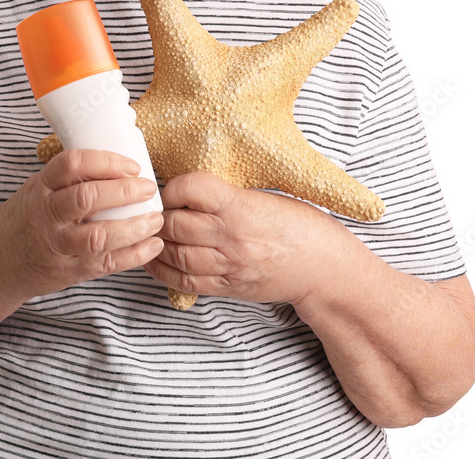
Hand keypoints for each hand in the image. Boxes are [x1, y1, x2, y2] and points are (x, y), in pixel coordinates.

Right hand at [0, 148, 163, 301]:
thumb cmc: (26, 218)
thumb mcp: (38, 189)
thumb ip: (69, 179)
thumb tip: (118, 161)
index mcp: (40, 187)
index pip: (71, 164)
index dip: (105, 162)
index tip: (131, 165)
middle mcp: (46, 215)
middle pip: (87, 198)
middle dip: (124, 192)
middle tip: (149, 188)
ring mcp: (56, 245)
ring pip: (98, 236)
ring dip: (133, 227)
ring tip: (156, 220)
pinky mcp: (68, 271)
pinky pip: (105, 264)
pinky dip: (134, 255)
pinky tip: (153, 245)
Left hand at [143, 173, 331, 304]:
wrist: (324, 268)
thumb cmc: (299, 226)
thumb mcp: (265, 197)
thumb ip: (228, 194)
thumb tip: (189, 189)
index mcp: (241, 206)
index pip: (192, 188)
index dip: (173, 186)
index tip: (170, 187)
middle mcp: (232, 237)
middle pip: (176, 224)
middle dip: (158, 216)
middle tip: (153, 210)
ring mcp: (229, 265)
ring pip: (176, 254)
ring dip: (156, 243)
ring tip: (150, 233)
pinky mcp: (228, 287)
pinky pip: (186, 282)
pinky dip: (163, 271)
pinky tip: (154, 259)